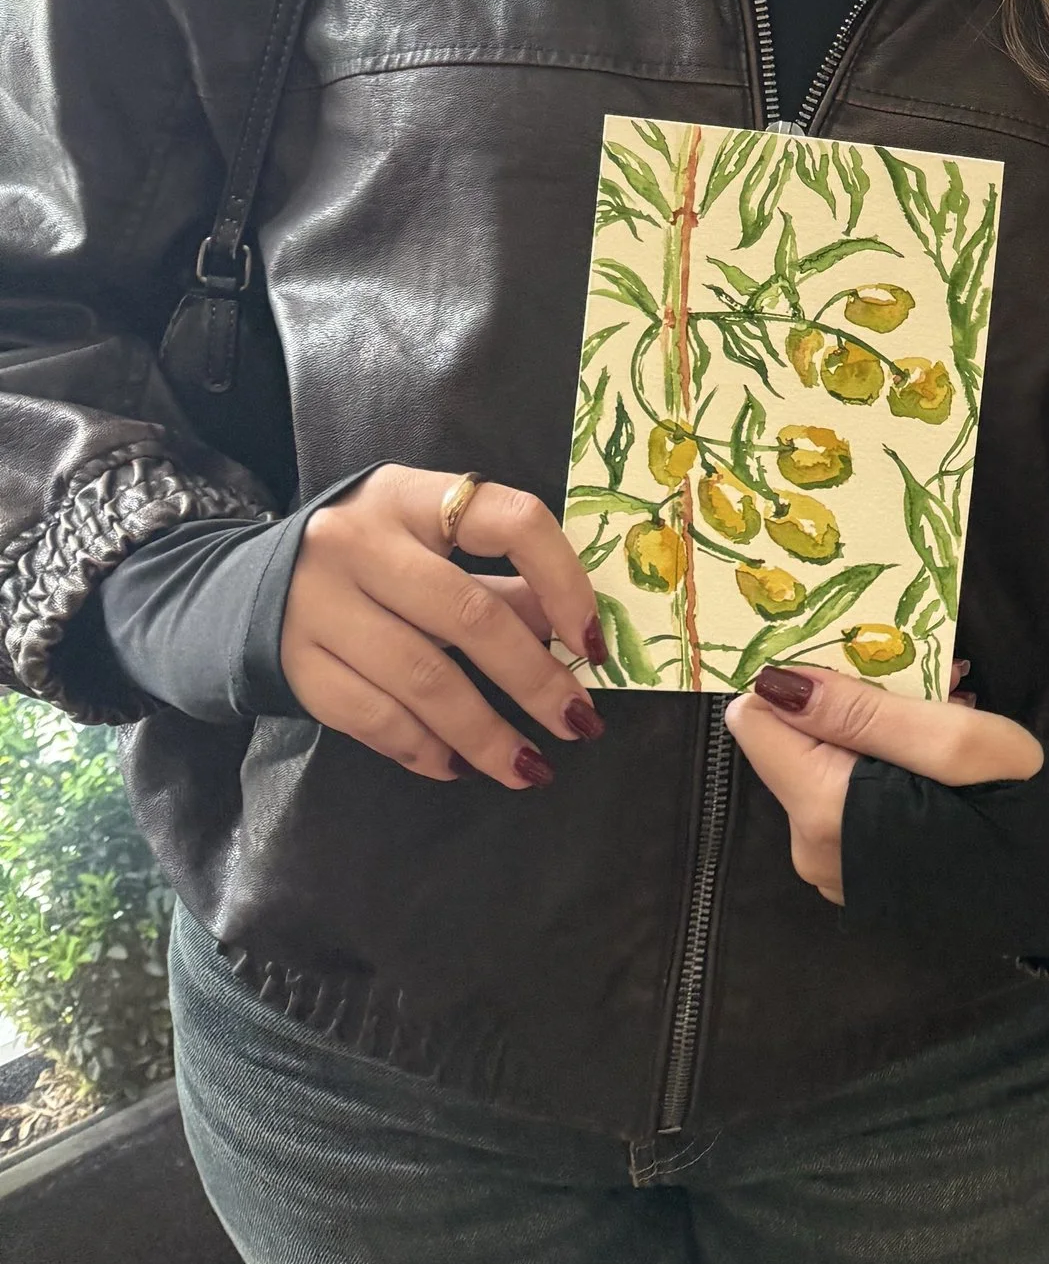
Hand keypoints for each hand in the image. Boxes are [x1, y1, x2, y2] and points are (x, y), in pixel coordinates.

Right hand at [280, 468, 603, 788]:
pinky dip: (424, 749)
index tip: (593, 641)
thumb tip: (575, 635)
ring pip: (423, 678)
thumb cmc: (365, 562)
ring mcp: (320, 603)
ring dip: (486, 733)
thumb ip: (501, 583)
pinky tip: (459, 767)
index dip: (565, 582)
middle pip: (468, 615)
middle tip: (578, 723)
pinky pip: (374, 717)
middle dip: (534, 679)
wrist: (241, 587)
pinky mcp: (294, 662)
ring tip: (530, 767)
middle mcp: (360, 541)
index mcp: (412, 496)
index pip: (512, 521)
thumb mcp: (430, 547)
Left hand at [724, 664, 1045, 902]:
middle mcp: (808, 844)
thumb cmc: (1014, 808)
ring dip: (875, 727)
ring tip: (948, 707)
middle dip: (848, 699)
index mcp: (821, 807)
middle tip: (922, 679)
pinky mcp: (858, 872)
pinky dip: (885, 766)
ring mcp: (832, 865)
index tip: (850, 654)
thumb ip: (860, 711)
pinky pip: (849, 800)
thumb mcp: (954, 742)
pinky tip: (940, 753)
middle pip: (793, 742)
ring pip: (826, 767)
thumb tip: (774, 683)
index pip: (756, 720)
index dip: (796, 678)